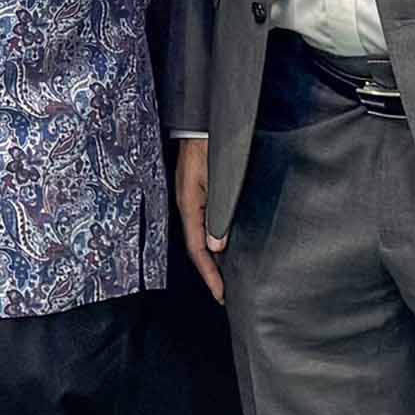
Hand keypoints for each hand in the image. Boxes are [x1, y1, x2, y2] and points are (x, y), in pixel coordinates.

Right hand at [172, 136, 224, 302]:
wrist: (204, 120)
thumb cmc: (209, 145)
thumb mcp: (215, 179)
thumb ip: (218, 212)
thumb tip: (217, 247)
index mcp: (189, 205)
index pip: (197, 248)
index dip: (209, 274)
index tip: (221, 294)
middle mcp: (189, 205)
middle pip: (198, 247)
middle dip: (210, 272)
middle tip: (224, 294)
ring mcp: (194, 198)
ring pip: (203, 236)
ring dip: (214, 259)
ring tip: (226, 278)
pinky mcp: (202, 192)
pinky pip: (207, 224)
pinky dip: (216, 241)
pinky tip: (225, 247)